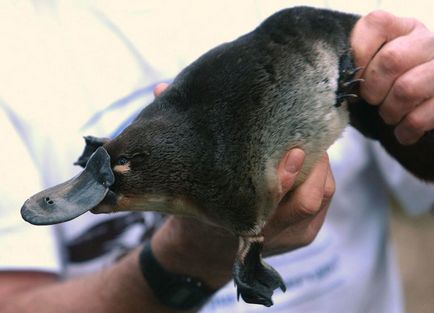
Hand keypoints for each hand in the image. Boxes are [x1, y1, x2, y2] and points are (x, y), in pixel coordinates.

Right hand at [147, 93, 334, 287]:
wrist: (202, 254)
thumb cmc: (194, 215)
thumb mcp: (186, 183)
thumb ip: (180, 138)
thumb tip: (160, 88)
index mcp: (244, 224)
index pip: (282, 203)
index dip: (291, 174)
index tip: (293, 147)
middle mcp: (273, 233)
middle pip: (312, 196)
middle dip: (314, 163)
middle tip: (306, 134)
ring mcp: (294, 236)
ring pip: (322, 196)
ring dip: (320, 167)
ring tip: (309, 140)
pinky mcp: (306, 233)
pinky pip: (323, 200)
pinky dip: (320, 177)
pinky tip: (310, 157)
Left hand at [351, 11, 433, 144]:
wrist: (415, 108)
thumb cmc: (386, 87)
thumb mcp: (370, 68)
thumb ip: (355, 66)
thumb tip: (342, 81)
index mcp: (403, 28)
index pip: (376, 24)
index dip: (358, 54)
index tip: (354, 76)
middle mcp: (427, 42)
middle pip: (391, 60)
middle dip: (372, 89)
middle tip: (372, 100)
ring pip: (407, 89)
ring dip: (389, 111)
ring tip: (388, 115)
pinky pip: (420, 117)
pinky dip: (405, 129)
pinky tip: (402, 131)